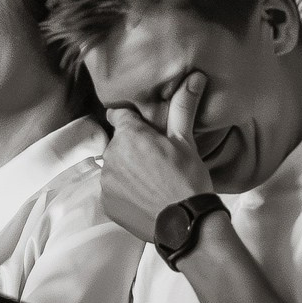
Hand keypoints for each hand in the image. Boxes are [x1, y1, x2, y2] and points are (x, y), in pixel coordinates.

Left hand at [102, 72, 212, 241]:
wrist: (185, 226)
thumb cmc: (188, 181)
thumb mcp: (186, 141)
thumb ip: (183, 107)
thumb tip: (194, 77)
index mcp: (130, 135)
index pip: (119, 115)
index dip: (132, 120)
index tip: (143, 129)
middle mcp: (112, 155)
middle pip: (118, 143)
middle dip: (133, 148)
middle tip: (157, 161)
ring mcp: (107, 181)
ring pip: (115, 166)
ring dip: (128, 170)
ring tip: (152, 182)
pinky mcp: (107, 203)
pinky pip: (113, 189)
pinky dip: (125, 192)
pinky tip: (145, 197)